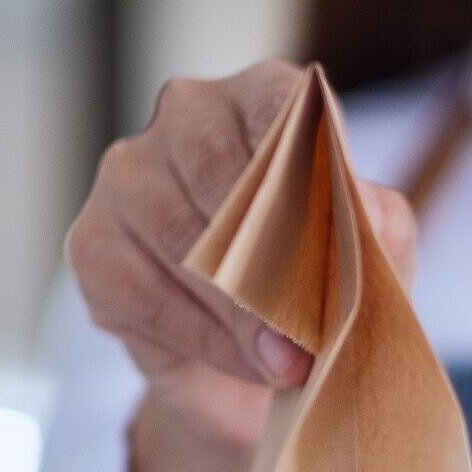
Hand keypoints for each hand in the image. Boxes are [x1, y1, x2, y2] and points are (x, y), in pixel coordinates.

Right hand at [65, 59, 415, 471]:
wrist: (266, 371)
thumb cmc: (325, 291)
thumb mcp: (373, 260)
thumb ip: (379, 228)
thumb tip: (366, 217)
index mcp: (262, 101)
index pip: (281, 106)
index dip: (313, 167)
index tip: (346, 223)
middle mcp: (186, 119)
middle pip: (223, 175)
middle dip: (276, 263)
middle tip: (315, 332)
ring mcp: (129, 178)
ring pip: (183, 241)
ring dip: (245, 315)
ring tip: (291, 363)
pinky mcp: (93, 246)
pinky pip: (146, 293)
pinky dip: (206, 340)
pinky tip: (247, 364)